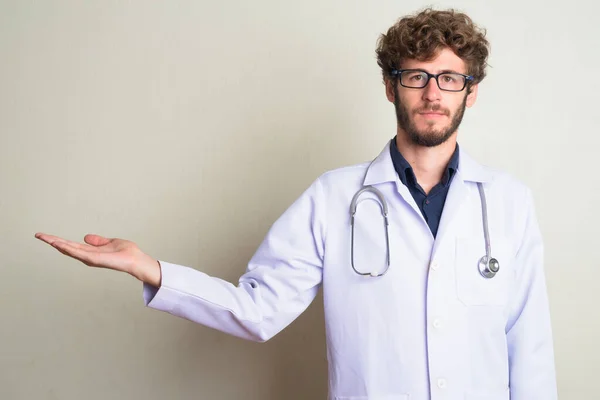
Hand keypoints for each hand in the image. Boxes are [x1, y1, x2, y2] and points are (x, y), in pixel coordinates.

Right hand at [34, 233, 161, 286]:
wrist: (136, 260)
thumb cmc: (126, 253)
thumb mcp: (110, 242)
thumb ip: (98, 241)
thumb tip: (86, 237)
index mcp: (90, 251)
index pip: (70, 245)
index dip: (58, 240)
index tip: (45, 235)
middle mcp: (88, 256)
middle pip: (66, 247)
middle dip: (52, 241)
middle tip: (37, 235)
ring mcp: (90, 258)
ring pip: (69, 250)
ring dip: (56, 244)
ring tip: (44, 238)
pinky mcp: (95, 259)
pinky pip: (78, 253)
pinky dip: (68, 248)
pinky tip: (58, 244)